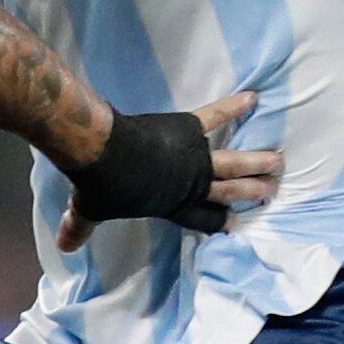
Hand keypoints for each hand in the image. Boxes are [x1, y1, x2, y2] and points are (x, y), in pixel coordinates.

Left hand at [58, 91, 279, 250]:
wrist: (103, 152)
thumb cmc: (101, 185)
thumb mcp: (91, 210)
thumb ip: (81, 226)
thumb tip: (64, 246)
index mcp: (172, 205)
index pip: (202, 219)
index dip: (219, 223)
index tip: (235, 223)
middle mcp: (191, 183)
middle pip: (228, 191)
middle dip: (251, 192)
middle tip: (271, 191)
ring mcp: (194, 156)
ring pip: (234, 161)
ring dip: (258, 161)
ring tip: (279, 162)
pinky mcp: (188, 128)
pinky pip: (216, 116)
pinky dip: (234, 106)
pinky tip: (253, 97)